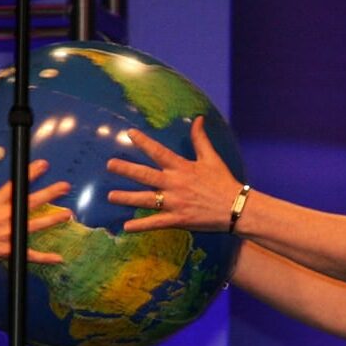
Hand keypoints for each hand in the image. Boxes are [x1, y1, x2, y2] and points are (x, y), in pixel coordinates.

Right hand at [0, 157, 70, 268]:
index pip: (15, 185)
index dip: (30, 174)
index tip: (43, 165)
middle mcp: (4, 218)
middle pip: (31, 203)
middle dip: (50, 193)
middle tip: (65, 187)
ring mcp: (7, 235)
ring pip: (35, 226)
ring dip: (53, 220)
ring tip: (67, 214)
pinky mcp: (8, 251)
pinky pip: (30, 255)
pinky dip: (44, 258)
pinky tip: (58, 258)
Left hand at [106, 116, 241, 232]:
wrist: (236, 208)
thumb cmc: (223, 182)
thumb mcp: (212, 158)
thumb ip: (201, 139)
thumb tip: (198, 118)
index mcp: (182, 168)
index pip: (159, 152)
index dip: (144, 142)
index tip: (129, 133)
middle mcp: (175, 184)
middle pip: (146, 175)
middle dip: (126, 169)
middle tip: (109, 164)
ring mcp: (175, 203)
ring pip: (146, 199)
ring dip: (127, 198)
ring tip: (110, 196)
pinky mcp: (178, 219)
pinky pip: (156, 223)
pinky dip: (141, 225)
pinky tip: (126, 227)